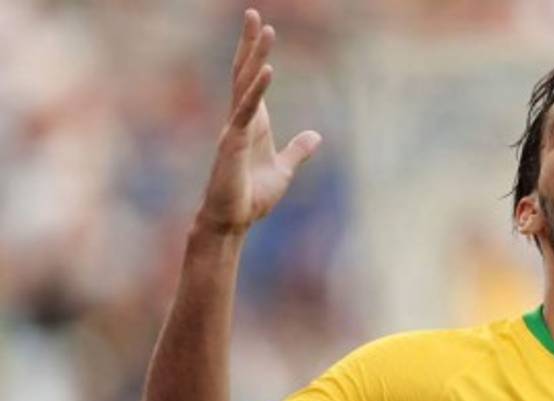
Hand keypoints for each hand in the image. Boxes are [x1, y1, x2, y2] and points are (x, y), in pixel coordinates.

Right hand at [197, 9, 321, 234]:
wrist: (232, 221)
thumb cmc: (251, 197)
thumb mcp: (284, 171)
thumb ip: (298, 152)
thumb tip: (315, 136)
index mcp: (251, 123)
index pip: (251, 81)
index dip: (255, 54)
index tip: (260, 28)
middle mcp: (239, 120)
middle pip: (244, 73)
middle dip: (249, 44)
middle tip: (253, 13)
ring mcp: (234, 129)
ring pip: (244, 85)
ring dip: (255, 57)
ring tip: (264, 29)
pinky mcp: (233, 143)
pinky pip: (247, 111)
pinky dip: (257, 90)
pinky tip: (268, 70)